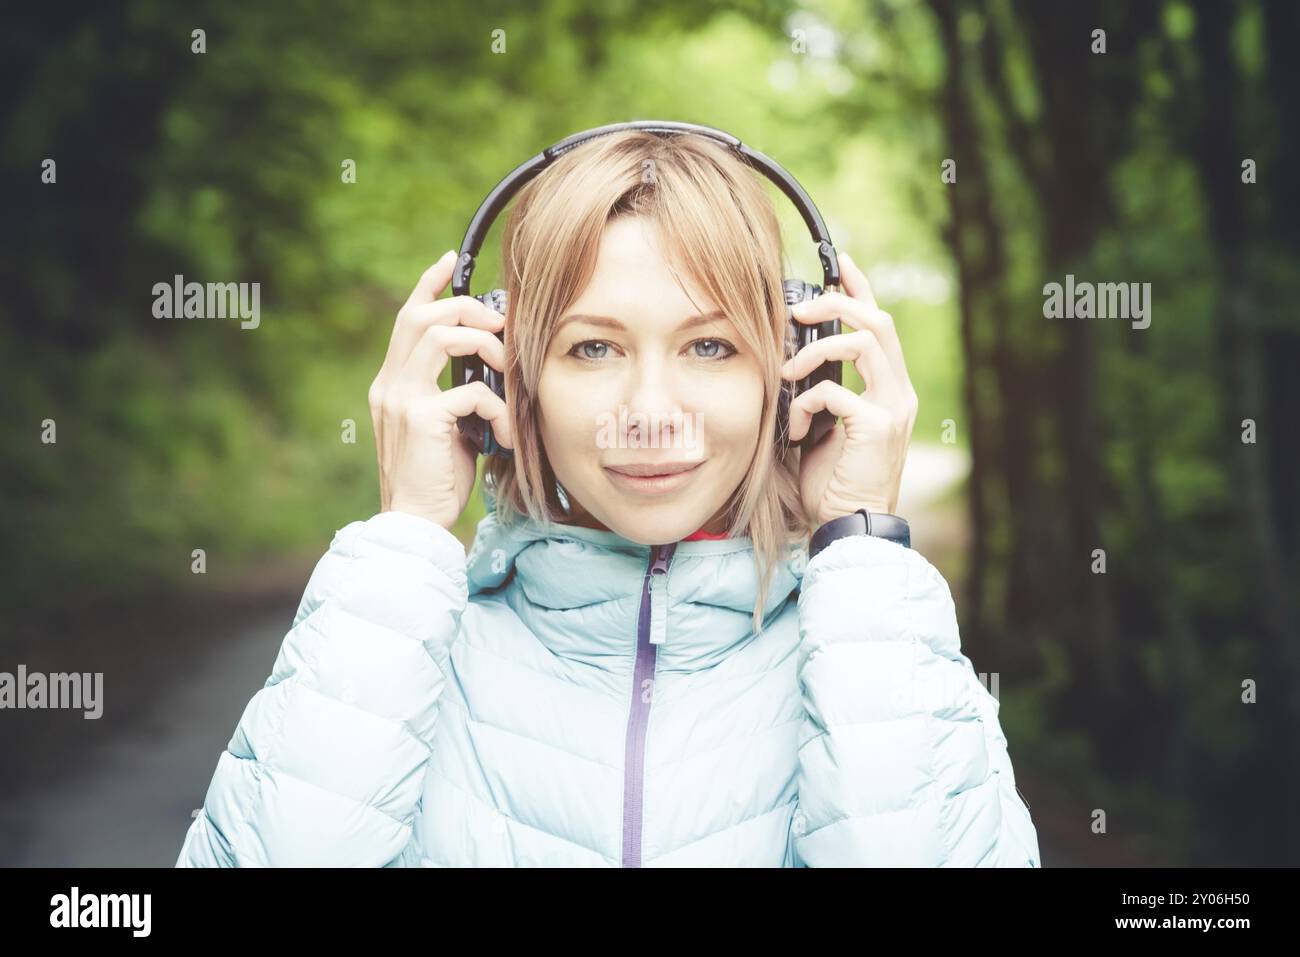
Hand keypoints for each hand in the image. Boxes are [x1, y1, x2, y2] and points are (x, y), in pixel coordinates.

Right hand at [368, 250, 514, 529]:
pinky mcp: (421, 419)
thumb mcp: (445, 426)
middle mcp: (389, 383)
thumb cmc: (436, 477)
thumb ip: (455, 392)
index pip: (406, 318)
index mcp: (392, 382)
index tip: (449, 260)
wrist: (413, 522)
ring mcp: (401, 399)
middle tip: (501, 321)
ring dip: (485, 344)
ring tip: (507, 370)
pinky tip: (507, 433)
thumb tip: (490, 367)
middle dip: (466, 306)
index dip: (427, 284)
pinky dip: (497, 406)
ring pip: (442, 336)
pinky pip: (469, 390)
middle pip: (421, 315)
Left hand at [780, 251, 917, 524]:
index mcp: (888, 388)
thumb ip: (821, 391)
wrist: (849, 525)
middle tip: (798, 309)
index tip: (840, 262)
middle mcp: (898, 392)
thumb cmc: (832, 481)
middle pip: (876, 321)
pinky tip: (799, 428)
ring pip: (863, 343)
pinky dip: (808, 401)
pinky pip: (836, 391)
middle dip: (836, 303)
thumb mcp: (825, 426)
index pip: (880, 324)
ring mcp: (893, 408)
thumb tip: (792, 360)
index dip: (861, 288)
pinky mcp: (878, 426)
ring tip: (788, 373)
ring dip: (815, 352)